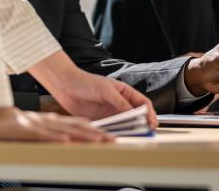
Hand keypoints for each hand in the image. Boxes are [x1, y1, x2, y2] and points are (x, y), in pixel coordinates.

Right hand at [0, 106, 112, 142]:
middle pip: (76, 128)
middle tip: (113, 140)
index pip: (78, 126)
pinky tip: (67, 141)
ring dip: (83, 135)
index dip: (94, 131)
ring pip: (65, 131)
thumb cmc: (13, 126)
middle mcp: (48, 122)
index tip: (109, 137)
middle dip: (96, 135)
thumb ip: (53, 132)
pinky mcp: (27, 130)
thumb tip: (70, 139)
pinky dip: (56, 138)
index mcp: (51, 122)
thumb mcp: (37, 128)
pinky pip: (43, 135)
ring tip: (99, 140)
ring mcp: (38, 126)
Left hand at [28, 51, 158, 126]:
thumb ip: (120, 102)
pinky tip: (119, 137)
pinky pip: (112, 128)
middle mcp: (120, 103)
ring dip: (130, 130)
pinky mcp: (101, 120)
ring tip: (134, 136)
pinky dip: (116, 133)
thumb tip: (134, 113)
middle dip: (142, 123)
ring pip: (125, 123)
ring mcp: (111, 112)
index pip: (142, 103)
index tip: (151, 122)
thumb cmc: (87, 83)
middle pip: (136, 115)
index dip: (149, 113)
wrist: (66, 87)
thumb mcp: (106, 90)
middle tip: (146, 132)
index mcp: (125, 93)